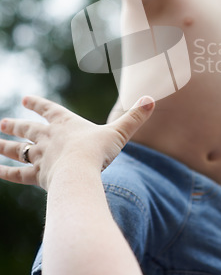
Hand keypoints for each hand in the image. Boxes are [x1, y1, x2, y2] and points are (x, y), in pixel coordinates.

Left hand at [0, 95, 154, 190]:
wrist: (80, 172)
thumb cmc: (98, 151)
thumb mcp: (119, 132)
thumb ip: (135, 117)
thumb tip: (152, 99)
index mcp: (65, 124)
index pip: (48, 109)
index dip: (37, 104)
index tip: (25, 98)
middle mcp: (48, 138)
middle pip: (28, 129)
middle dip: (15, 125)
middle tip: (2, 122)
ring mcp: (40, 156)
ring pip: (18, 150)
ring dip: (5, 145)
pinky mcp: (37, 176)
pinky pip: (17, 174)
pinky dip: (6, 172)